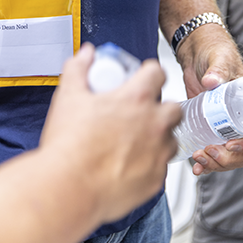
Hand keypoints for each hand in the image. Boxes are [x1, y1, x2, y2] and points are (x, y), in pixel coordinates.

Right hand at [41, 45, 179, 226]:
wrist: (68, 188)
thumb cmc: (69, 145)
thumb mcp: (68, 96)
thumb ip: (79, 68)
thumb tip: (87, 55)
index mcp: (136, 99)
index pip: (157, 72)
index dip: (149, 73)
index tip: (141, 78)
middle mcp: (154, 124)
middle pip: (173, 107)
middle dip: (160, 107)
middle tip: (140, 112)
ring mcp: (158, 154)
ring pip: (171, 139)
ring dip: (159, 137)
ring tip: (135, 141)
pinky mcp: (155, 181)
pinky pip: (161, 167)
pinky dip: (150, 163)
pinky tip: (129, 164)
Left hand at [176, 26, 242, 174]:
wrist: (195, 51)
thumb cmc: (214, 51)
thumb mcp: (219, 58)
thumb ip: (218, 69)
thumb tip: (213, 81)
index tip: (231, 145)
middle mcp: (242, 118)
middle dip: (230, 159)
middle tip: (210, 152)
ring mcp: (226, 125)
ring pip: (231, 156)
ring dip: (217, 163)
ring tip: (200, 159)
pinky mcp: (210, 128)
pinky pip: (214, 152)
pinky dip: (207, 163)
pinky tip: (197, 166)